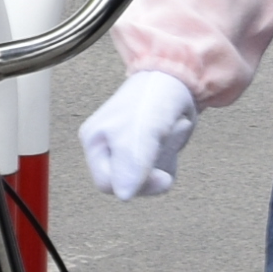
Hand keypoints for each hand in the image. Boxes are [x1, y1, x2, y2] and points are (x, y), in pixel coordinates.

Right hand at [78, 70, 198, 201]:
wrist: (178, 78)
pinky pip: (158, 169)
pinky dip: (171, 155)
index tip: (158, 175)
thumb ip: (131, 162)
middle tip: (161, 140)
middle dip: (151, 167)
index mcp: (94, 141)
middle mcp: (107, 147)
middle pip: (128, 184)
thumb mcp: (140, 130)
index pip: (108, 184)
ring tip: (167, 132)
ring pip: (146, 178)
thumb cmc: (153, 97)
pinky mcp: (147, 149)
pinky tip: (171, 134)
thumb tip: (124, 194)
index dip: (134, 185)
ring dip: (165, 158)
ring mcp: (128, 149)